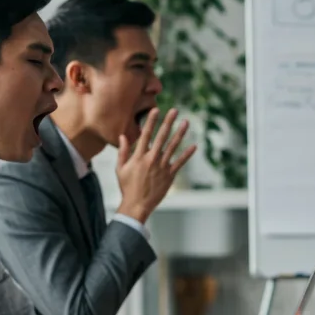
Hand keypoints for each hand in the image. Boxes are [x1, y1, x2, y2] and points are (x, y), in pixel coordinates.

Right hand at [115, 108, 196, 223]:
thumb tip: (123, 136)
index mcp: (138, 156)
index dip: (151, 121)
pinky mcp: (169, 175)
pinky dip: (187, 154)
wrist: (136, 205)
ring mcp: (161, 167)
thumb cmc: (127, 187)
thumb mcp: (120, 168)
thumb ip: (123, 151)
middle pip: (161, 136)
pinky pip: (180, 162)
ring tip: (186, 122)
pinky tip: (194, 146)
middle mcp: (151, 159)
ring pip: (172, 146)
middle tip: (174, 110)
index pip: (145, 134)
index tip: (156, 110)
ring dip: (180, 133)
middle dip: (168, 122)